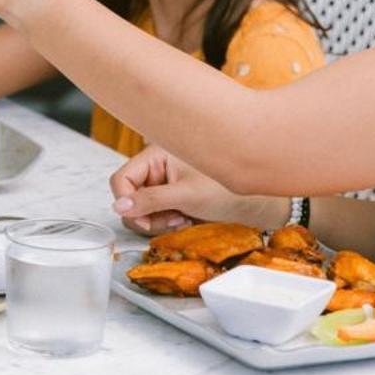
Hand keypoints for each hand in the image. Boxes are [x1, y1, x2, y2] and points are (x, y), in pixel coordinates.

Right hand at [109, 145, 284, 236]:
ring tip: (182, 218)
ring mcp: (164, 181)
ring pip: (141, 207)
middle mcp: (157, 166)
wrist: (256, 202)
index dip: (127, 202)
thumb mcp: (186, 195)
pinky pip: (155, 212)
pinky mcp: (172, 195)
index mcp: (156, 154)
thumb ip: (150, 200)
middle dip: (146, 213)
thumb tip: (118, 207)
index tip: (142, 219)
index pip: (122, 179)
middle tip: (171, 218)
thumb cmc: (226, 190)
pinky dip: (166, 220)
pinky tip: (184, 218)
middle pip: (130, 195)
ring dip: (158, 219)